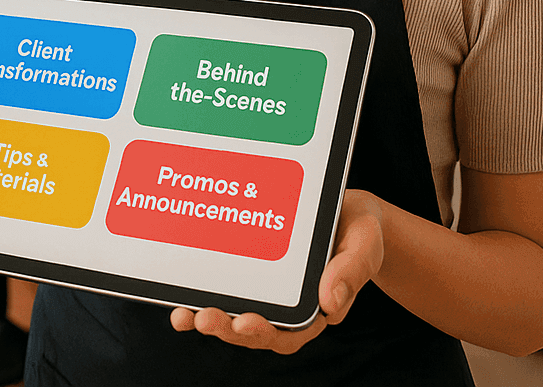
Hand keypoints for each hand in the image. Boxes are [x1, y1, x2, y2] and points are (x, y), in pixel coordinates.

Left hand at [170, 189, 383, 353]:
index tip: (244, 323)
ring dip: (208, 319)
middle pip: (254, 330)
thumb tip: (330, 304)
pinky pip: (224, 292)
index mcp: (317, 307)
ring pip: (234, 316)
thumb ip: (351, 270)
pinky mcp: (251, 277)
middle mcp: (288, 308)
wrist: (347, 211)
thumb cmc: (358, 230)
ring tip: (185, 317)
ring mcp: (267, 294)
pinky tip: (178, 298)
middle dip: (226, 328)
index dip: (264, 332)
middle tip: (204, 318)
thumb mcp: (364, 244)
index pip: (290, 331)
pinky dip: (200, 297)